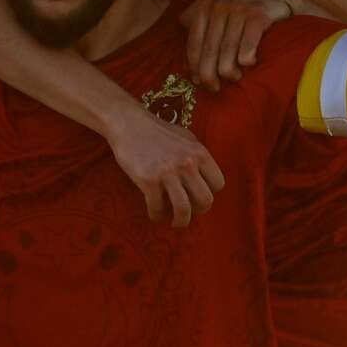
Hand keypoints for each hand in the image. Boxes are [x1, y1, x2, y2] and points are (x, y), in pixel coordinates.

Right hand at [105, 102, 225, 227]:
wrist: (128, 123)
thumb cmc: (157, 131)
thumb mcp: (186, 139)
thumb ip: (197, 158)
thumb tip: (205, 180)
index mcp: (200, 153)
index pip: (218, 184)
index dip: (209, 193)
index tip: (197, 196)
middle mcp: (187, 163)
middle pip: (205, 201)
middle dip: (198, 212)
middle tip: (188, 212)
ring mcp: (168, 173)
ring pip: (184, 210)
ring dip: (180, 221)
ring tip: (175, 222)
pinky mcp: (148, 180)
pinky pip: (157, 208)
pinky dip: (156, 216)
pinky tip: (154, 213)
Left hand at [180, 0, 297, 90]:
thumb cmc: (241, 12)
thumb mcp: (215, 16)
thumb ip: (199, 33)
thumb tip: (187, 66)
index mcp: (203, 8)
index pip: (193, 45)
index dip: (194, 67)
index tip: (198, 82)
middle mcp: (218, 6)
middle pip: (209, 51)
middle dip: (210, 75)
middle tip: (215, 88)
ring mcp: (238, 9)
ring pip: (227, 52)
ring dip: (230, 72)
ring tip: (235, 77)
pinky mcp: (258, 15)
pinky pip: (247, 47)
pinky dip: (247, 60)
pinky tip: (250, 63)